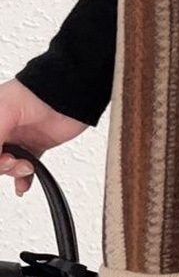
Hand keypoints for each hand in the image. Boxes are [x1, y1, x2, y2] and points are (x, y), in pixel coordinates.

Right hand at [0, 78, 88, 196]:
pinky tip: (23, 185)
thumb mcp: (4, 113)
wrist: (74, 93)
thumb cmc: (39, 92)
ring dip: (13, 171)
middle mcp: (2, 129)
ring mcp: (19, 138)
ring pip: (6, 165)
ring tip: (25, 166)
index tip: (2, 157)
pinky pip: (24, 169)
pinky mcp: (36, 145)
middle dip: (2, 165)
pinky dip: (23, 179)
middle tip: (12, 161)